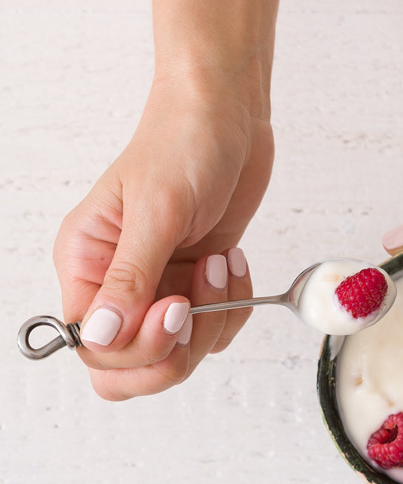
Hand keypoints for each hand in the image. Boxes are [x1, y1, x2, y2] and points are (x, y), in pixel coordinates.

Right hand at [53, 77, 273, 399]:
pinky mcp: (197, 282)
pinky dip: (234, 306)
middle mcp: (118, 283)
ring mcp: (161, 285)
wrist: (227, 117)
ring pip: (180, 351)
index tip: (176, 305)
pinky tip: (232, 262)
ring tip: (219, 263)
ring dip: (213, 320)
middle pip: (132, 366)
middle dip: (174, 350)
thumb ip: (130, 277)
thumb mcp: (157, 209)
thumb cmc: (183, 143)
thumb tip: (101, 336)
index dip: (139, 345)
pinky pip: (214, 327)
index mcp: (87, 264)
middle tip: (197, 305)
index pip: (96, 347)